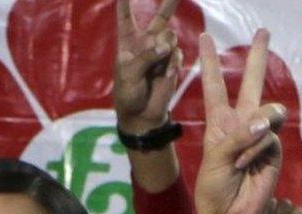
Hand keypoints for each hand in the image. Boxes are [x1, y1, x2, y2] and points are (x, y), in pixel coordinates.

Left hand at [114, 0, 181, 132]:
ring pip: (170, 36)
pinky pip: (176, 54)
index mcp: (128, 42)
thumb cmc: (128, 94)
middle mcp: (146, 43)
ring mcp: (162, 51)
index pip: (126, 17)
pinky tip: (164, 75)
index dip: (125, 3)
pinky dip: (171, 64)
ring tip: (156, 67)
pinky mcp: (173, 62)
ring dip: (165, 49)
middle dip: (170, 2)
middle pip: (160, 17)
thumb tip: (166, 46)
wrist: (142, 114)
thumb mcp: (129, 74)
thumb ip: (146, 57)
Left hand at [193, 30, 286, 213]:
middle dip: (258, 58)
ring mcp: (260, 135)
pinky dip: (256, 150)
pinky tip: (246, 166)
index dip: (210, 62)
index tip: (204, 37)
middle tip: (263, 31)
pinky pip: (270, 137)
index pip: (214, 86)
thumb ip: (237, 137)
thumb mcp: (215, 159)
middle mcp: (240, 124)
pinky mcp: (274, 148)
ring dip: (255, 129)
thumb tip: (265, 121)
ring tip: (240, 156)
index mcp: (218, 123)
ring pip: (269, 110)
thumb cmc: (215, 189)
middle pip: (251, 83)